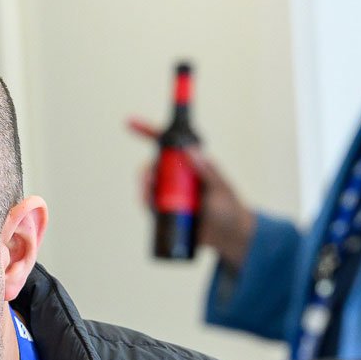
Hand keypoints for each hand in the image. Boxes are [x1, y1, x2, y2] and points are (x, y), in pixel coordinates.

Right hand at [125, 118, 256, 266]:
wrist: (229, 237)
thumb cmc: (229, 209)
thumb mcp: (220, 189)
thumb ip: (208, 171)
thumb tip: (190, 150)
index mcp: (191, 164)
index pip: (169, 144)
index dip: (149, 131)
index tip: (131, 122)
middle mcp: (178, 176)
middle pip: (154, 166)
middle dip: (146, 170)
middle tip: (149, 176)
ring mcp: (171, 194)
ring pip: (149, 185)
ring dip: (144, 187)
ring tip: (150, 194)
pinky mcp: (166, 212)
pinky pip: (150, 205)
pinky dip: (145, 203)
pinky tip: (147, 204)